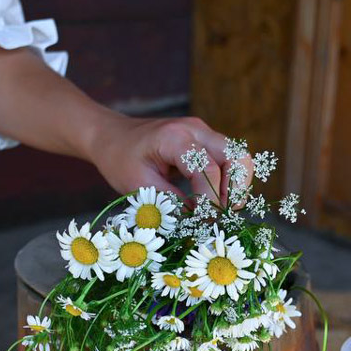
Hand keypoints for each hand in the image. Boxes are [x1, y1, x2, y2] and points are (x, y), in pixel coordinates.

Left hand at [87, 115, 253, 205]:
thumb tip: (199, 220)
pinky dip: (229, 180)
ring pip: (239, 156)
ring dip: (237, 185)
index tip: (203, 221)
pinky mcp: (205, 140)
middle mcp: (195, 129)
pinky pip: (229, 159)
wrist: (112, 136)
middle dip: (236, 189)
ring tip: (223, 209)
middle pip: (236, 155)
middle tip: (224, 214)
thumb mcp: (138, 186)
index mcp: (174, 138)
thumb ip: (170, 202)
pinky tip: (218, 200)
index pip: (206, 169)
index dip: (210, 200)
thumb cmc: (120, 160)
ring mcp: (203, 132)